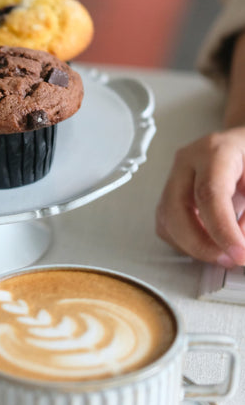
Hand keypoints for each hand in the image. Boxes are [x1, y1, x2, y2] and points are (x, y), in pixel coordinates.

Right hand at [156, 128, 244, 265]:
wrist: (242, 145)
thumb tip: (241, 241)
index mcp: (214, 151)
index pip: (209, 193)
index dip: (222, 229)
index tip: (239, 253)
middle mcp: (187, 163)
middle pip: (177, 210)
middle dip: (202, 245)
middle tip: (231, 259)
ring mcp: (174, 178)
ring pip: (167, 222)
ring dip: (194, 246)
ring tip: (224, 253)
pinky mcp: (169, 194)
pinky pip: (167, 227)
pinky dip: (186, 243)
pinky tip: (209, 243)